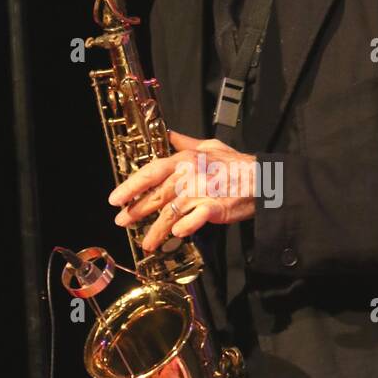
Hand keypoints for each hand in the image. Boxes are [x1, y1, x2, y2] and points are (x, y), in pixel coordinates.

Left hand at [108, 130, 257, 252]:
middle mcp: (189, 175)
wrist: (262, 178)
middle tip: (123, 222)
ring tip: (147, 242)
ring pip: (171, 212)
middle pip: (156, 195)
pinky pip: (195, 219)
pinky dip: (186, 227)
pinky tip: (177, 234)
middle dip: (136, 211)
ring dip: (157, 230)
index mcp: (184, 160)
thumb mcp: (210, 146)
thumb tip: (169, 135)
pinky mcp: (215, 207)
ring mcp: (201, 191)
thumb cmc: (237, 164)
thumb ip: (186, 142)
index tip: (115, 199)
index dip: (130, 186)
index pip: (150, 172)